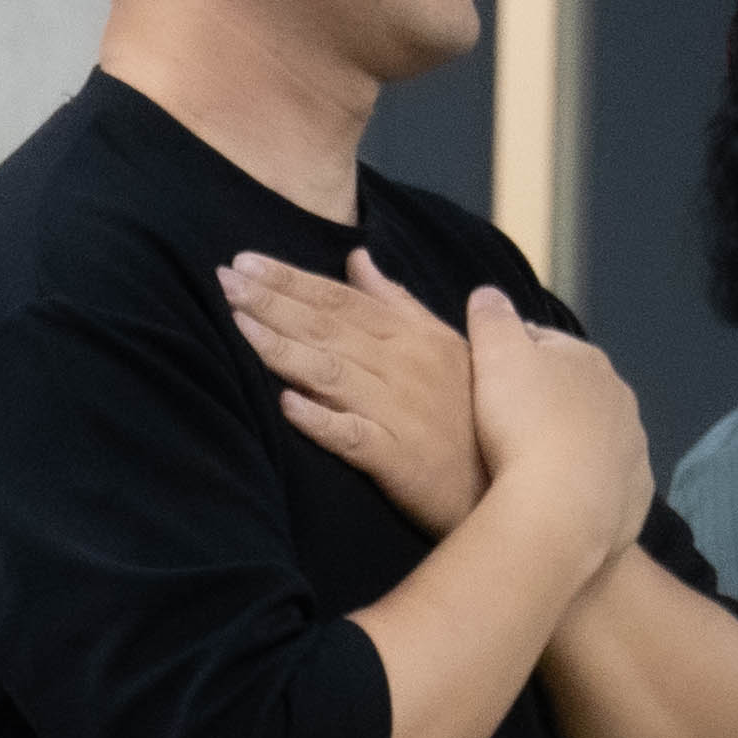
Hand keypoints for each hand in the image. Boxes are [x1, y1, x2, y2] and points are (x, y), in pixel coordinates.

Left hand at [225, 247, 483, 534]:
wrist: (513, 479)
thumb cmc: (473, 411)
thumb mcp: (441, 344)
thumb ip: (396, 302)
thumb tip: (358, 257)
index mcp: (410, 336)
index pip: (341, 299)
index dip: (291, 279)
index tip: (244, 260)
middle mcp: (402, 366)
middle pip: (328, 327)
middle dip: (273, 301)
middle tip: (224, 278)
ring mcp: (398, 411)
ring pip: (331, 372)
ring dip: (283, 348)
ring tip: (238, 325)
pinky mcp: (396, 458)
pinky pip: (353, 436)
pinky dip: (320, 420)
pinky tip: (285, 404)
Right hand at [461, 289, 654, 555]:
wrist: (560, 509)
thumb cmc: (524, 422)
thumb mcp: (495, 356)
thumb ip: (492, 319)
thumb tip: (488, 293)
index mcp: (587, 359)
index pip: (544, 343)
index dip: (510, 353)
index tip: (483, 374)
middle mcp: (620, 398)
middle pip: (574, 390)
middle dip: (545, 399)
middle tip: (504, 422)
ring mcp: (632, 449)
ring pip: (594, 435)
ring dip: (568, 441)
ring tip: (529, 464)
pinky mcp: (634, 494)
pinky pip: (604, 480)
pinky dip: (583, 483)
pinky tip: (556, 497)